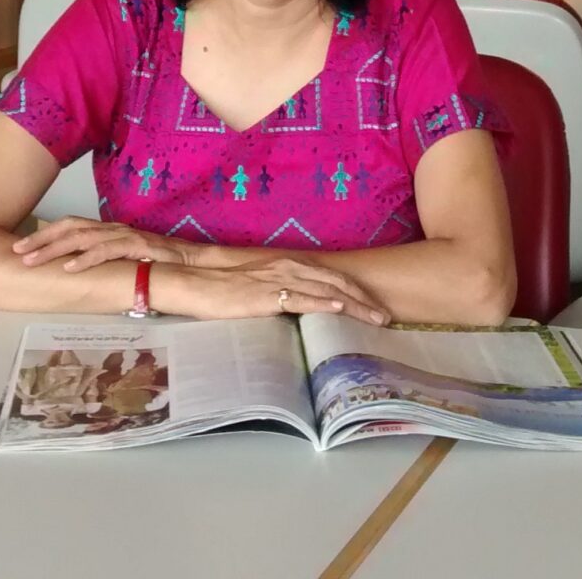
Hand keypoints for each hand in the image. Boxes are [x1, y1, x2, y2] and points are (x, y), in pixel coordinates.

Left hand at [12, 217, 200, 270]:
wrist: (191, 261)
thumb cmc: (158, 263)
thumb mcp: (124, 259)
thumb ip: (103, 260)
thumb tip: (76, 269)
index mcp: (108, 230)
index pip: (71, 225)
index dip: (45, 234)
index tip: (20, 245)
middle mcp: (113, 229)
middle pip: (70, 227)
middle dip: (40, 239)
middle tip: (15, 251)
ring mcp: (124, 236)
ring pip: (82, 237)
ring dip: (54, 248)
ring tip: (31, 260)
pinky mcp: (137, 246)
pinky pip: (106, 251)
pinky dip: (85, 259)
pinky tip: (69, 268)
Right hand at [175, 258, 388, 326]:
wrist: (196, 283)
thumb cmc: (225, 289)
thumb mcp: (261, 286)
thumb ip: (283, 293)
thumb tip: (303, 309)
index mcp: (289, 265)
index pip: (332, 277)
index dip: (356, 291)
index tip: (374, 305)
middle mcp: (289, 267)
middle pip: (337, 282)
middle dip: (364, 299)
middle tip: (385, 316)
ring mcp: (279, 280)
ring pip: (326, 290)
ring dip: (354, 304)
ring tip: (374, 318)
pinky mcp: (266, 295)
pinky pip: (300, 298)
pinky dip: (322, 302)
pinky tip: (338, 308)